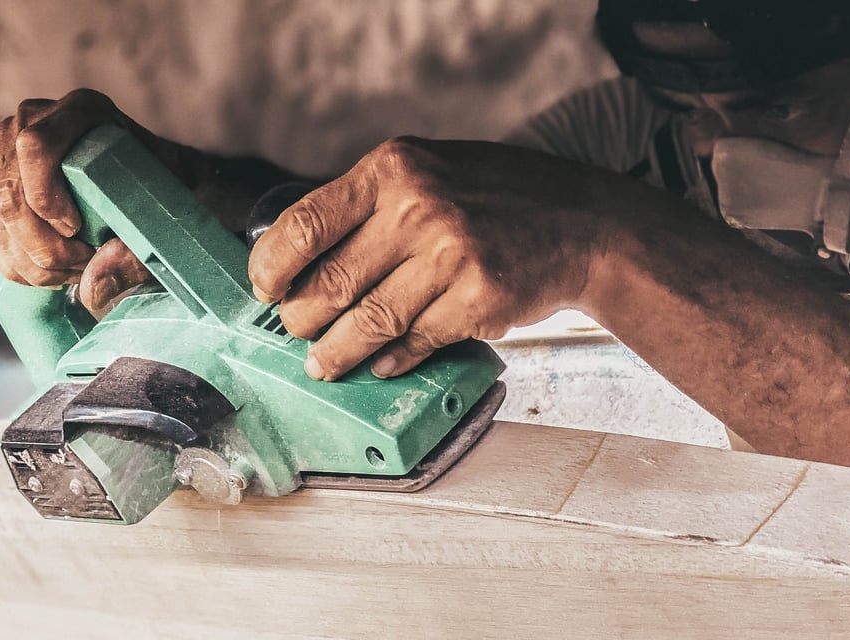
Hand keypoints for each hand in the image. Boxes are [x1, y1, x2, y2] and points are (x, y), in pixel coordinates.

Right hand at [0, 88, 192, 312]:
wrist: (149, 182)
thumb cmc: (164, 191)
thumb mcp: (167, 215)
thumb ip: (137, 253)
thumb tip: (91, 288)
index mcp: (82, 111)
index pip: (36, 147)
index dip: (46, 198)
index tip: (77, 230)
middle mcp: (33, 121)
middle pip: (9, 195)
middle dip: (43, 247)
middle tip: (83, 265)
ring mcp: (5, 151)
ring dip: (35, 263)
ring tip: (77, 270)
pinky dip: (22, 266)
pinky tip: (57, 271)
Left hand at [247, 136, 619, 380]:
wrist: (583, 223)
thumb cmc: (493, 198)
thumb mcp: (426, 172)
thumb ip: (368, 206)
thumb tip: (295, 256)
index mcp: (393, 168)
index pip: (304, 224)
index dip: (272, 266)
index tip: (265, 289)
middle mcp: (419, 206)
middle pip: (330, 283)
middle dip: (301, 318)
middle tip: (296, 330)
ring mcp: (451, 254)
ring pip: (368, 323)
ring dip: (336, 353)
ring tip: (323, 363)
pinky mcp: (478, 298)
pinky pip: (414, 342)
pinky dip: (392, 359)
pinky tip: (382, 363)